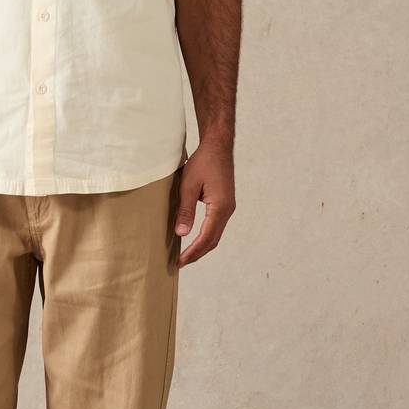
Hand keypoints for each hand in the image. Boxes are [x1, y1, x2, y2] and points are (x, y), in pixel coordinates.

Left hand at [173, 141, 235, 268]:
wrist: (218, 146)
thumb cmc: (204, 162)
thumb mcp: (189, 185)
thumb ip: (186, 209)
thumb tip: (181, 233)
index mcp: (219, 207)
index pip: (206, 237)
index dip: (193, 252)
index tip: (180, 261)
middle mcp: (227, 210)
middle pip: (213, 240)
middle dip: (197, 253)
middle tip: (180, 262)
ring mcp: (228, 207)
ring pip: (215, 234)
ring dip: (202, 245)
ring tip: (186, 253)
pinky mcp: (225, 203)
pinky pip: (216, 225)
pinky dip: (205, 235)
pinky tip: (195, 236)